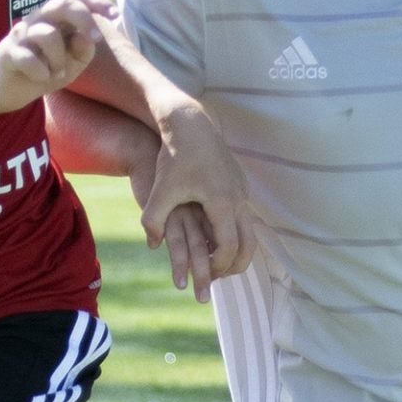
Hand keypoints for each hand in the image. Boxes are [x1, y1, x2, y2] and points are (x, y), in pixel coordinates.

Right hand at [0, 0, 98, 112]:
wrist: (10, 89)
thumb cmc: (46, 69)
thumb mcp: (72, 64)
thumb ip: (83, 51)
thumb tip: (87, 38)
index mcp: (58, 18)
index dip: (97, 2)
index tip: (115, 15)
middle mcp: (40, 18)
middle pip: (63, 3)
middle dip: (84, 19)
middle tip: (95, 40)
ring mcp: (22, 33)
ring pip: (47, 34)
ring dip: (59, 59)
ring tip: (56, 74)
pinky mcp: (8, 52)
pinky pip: (28, 57)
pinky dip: (40, 71)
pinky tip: (42, 77)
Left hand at [141, 104, 256, 296]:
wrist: (191, 123)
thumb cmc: (174, 156)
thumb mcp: (160, 189)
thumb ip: (153, 220)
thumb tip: (152, 245)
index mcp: (222, 203)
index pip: (228, 247)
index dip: (218, 266)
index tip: (207, 276)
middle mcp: (238, 198)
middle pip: (248, 245)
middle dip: (235, 265)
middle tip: (218, 278)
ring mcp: (242, 190)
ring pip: (249, 231)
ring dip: (236, 249)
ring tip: (217, 260)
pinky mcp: (239, 183)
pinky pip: (243, 216)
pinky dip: (234, 232)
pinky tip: (215, 235)